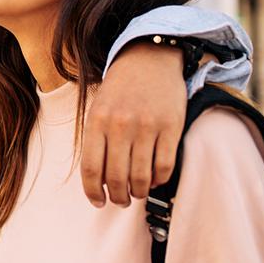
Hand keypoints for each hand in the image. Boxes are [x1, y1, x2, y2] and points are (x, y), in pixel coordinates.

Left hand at [82, 42, 185, 207]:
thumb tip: (98, 181)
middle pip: (116, 178)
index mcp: (97, 122)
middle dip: (118, 197)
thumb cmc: (119, 91)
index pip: (92, 168)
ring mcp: (147, 127)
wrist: (148, 60)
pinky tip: (153, 179)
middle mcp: (120, 126)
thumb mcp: (98, 110)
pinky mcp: (171, 128)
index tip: (98, 202)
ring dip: (138, 193)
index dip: (93, 191)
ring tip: (136, 193)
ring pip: (141, 177)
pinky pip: (164, 167)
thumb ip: (96, 142)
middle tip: (120, 201)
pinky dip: (158, 180)